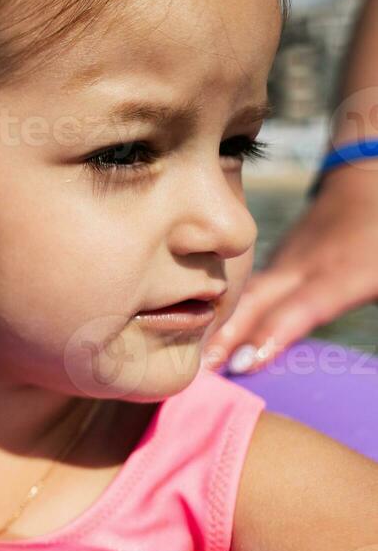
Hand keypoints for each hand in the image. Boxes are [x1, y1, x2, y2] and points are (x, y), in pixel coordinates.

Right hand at [208, 164, 377, 372]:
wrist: (366, 182)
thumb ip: (375, 296)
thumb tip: (366, 359)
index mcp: (339, 273)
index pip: (301, 308)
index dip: (271, 336)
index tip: (243, 365)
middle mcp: (304, 267)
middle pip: (258, 300)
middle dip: (227, 334)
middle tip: (198, 368)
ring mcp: (285, 260)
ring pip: (246, 294)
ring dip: (218, 324)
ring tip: (191, 355)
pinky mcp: (277, 261)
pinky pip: (248, 288)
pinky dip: (225, 310)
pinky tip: (206, 331)